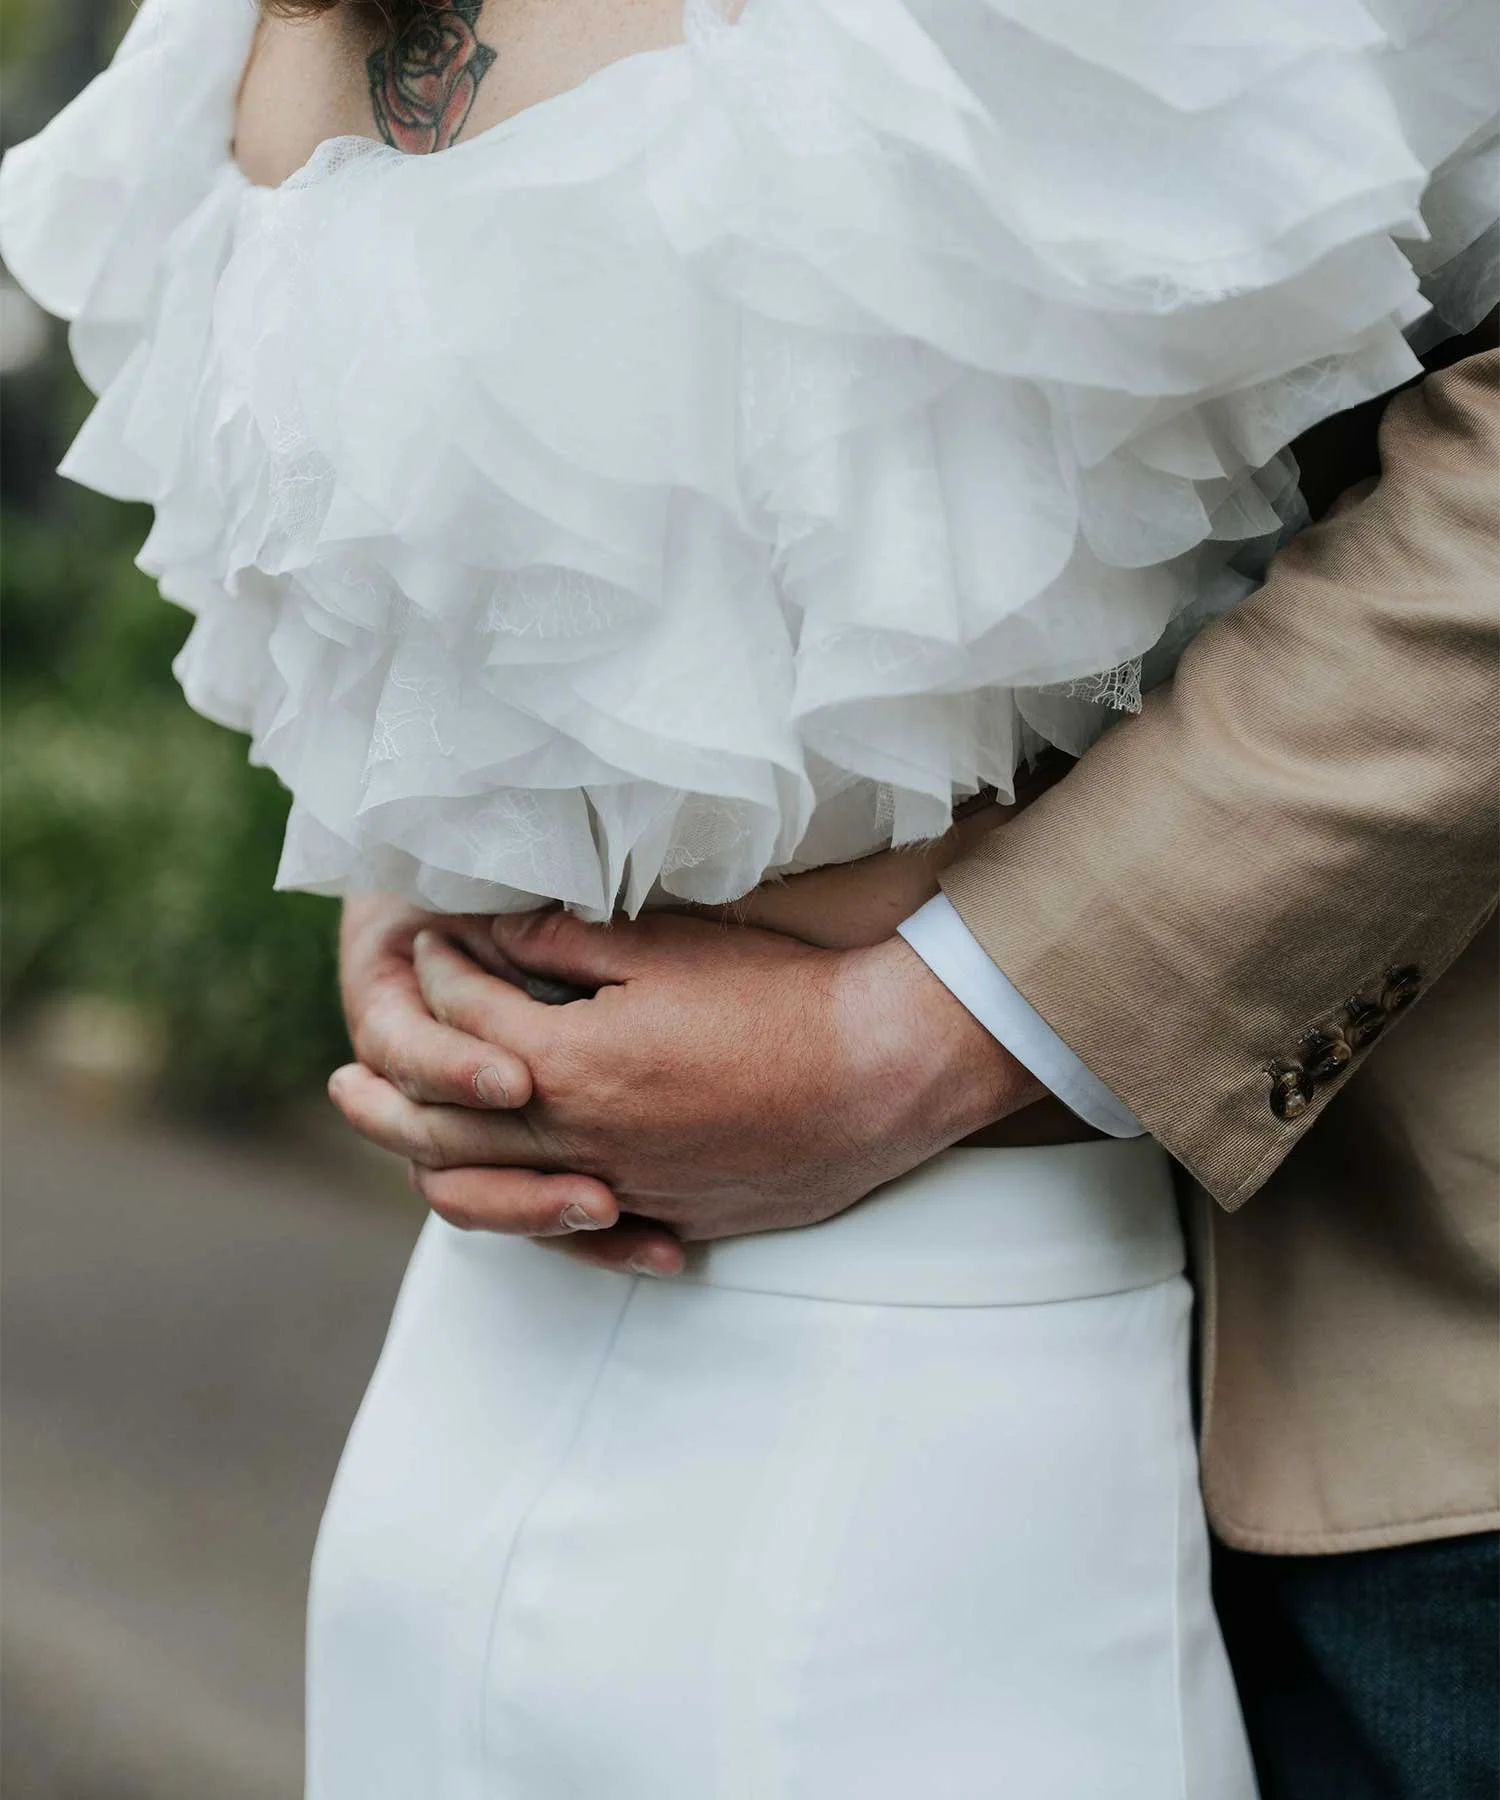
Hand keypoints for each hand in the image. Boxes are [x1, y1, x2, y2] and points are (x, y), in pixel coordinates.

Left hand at [328, 907, 1044, 1273]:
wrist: (884, 1073)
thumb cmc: (780, 997)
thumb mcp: (667, 947)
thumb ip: (566, 943)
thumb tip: (498, 931)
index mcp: (570, 1067)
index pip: (467, 1024)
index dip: (443, 975)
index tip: (436, 943)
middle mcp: (583, 1144)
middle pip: (449, 1133)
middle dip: (388, 1100)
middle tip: (344, 1085)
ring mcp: (629, 1192)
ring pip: (500, 1201)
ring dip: (439, 1173)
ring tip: (405, 1159)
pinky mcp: (675, 1219)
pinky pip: (578, 1240)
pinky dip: (533, 1220)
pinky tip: (525, 1204)